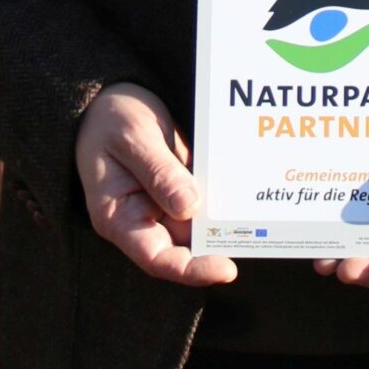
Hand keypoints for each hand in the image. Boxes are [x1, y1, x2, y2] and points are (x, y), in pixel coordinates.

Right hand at [75, 82, 236, 288]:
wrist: (109, 98)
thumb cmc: (109, 118)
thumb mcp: (132, 138)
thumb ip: (159, 172)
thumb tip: (190, 208)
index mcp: (118, 218)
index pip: (156, 258)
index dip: (191, 270)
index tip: (226, 268)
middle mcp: (143, 219)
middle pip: (184, 247)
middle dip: (218, 245)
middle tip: (254, 236)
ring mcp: (163, 205)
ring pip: (200, 226)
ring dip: (226, 221)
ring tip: (259, 215)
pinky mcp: (181, 188)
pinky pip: (206, 201)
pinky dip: (224, 199)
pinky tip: (249, 191)